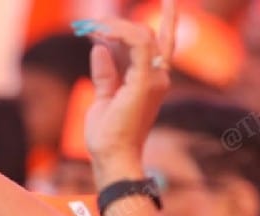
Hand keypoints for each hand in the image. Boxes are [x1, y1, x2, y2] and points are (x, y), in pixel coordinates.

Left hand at [82, 0, 176, 182]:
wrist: (112, 156)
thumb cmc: (108, 136)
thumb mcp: (103, 98)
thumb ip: (105, 74)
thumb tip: (99, 48)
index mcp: (151, 82)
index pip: (161, 44)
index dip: (168, 21)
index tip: (162, 3)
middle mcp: (158, 77)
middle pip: (146, 36)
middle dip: (119, 25)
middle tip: (92, 23)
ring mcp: (155, 79)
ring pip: (142, 35)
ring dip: (115, 26)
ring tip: (91, 27)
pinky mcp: (145, 81)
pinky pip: (137, 43)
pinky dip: (120, 32)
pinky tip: (102, 32)